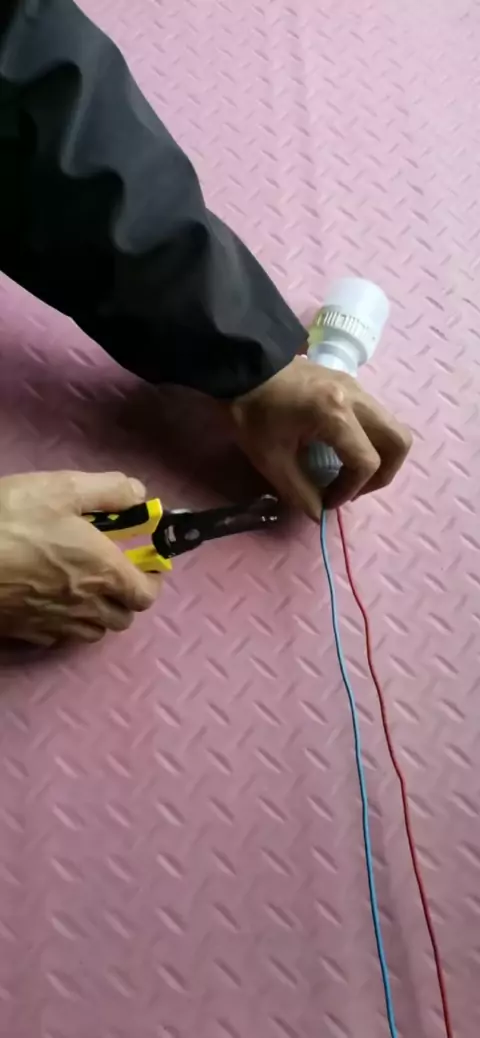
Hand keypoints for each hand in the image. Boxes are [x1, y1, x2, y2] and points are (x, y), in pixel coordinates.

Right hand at [0, 471, 160, 645]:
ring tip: (81, 588)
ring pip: (92, 632)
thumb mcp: (62, 488)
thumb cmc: (11, 519)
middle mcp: (85, 606)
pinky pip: (58, 637)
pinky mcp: (25, 634)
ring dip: (96, 614)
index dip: (151, 580)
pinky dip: (63, 623)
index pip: (147, 595)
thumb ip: (109, 490)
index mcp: (104, 571)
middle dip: (124, 598)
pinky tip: (48, 601)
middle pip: (123, 619)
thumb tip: (140, 496)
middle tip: (110, 572)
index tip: (143, 562)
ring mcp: (54, 624)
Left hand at [229, 357, 411, 518]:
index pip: (366, 463)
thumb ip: (299, 492)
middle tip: (356, 488)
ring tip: (350, 473)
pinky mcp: (351, 384)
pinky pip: (376, 417)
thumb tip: (318, 514)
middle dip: (384, 474)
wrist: (243, 367)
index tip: (326, 500)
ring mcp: (357, 387)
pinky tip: (342, 450)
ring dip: (380, 456)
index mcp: (336, 415)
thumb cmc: (252, 412)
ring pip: (391, 427)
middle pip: (398, 442)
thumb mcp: (270, 459)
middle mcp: (357, 399)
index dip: (350, 490)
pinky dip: (369, 439)